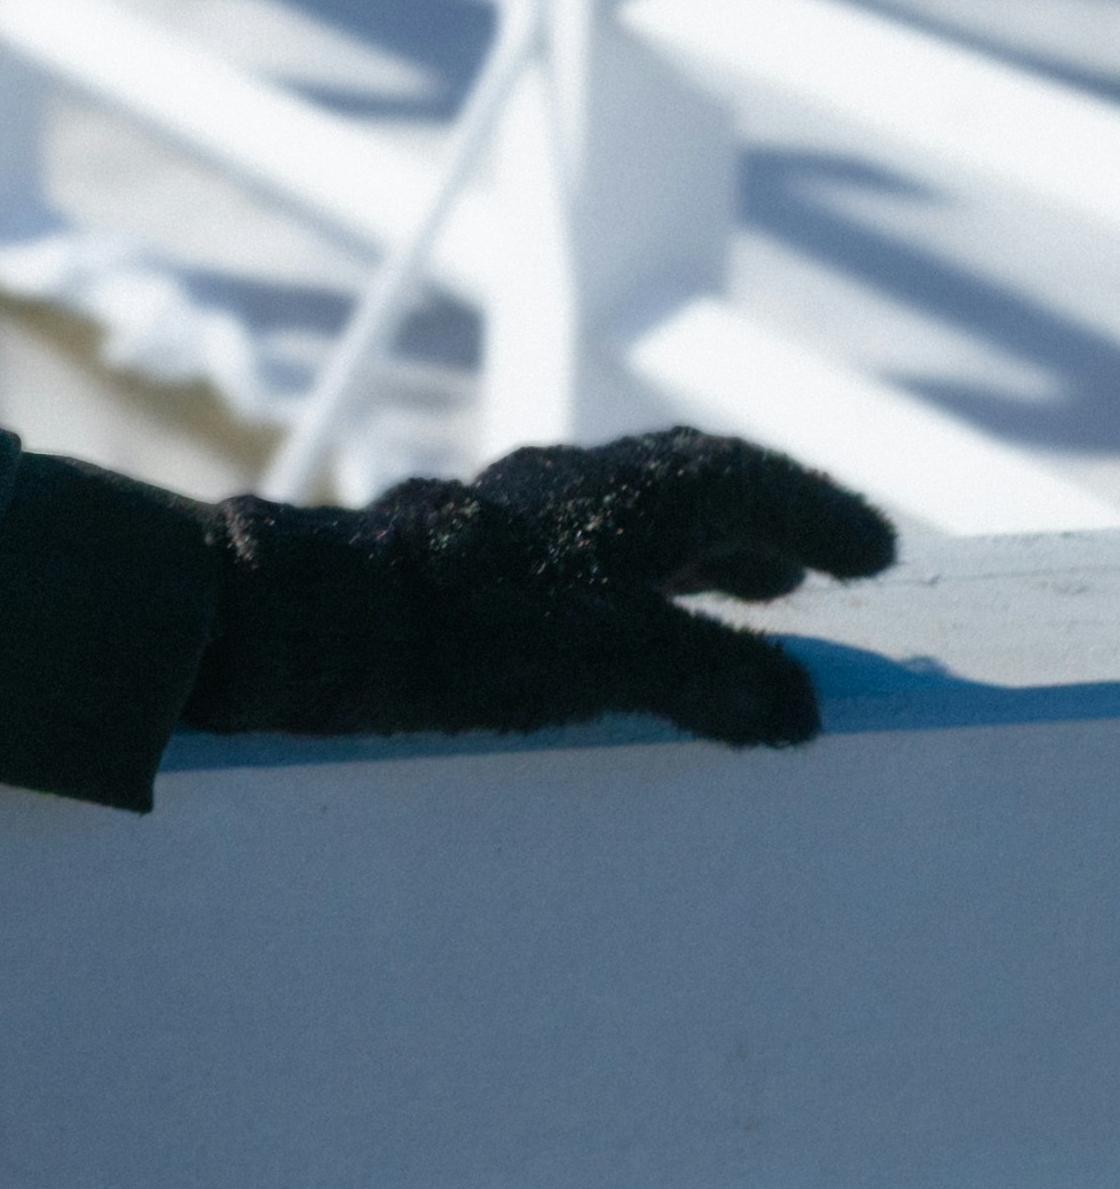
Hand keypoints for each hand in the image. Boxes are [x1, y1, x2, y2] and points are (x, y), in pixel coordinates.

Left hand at [180, 430, 896, 749]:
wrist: (311, 620)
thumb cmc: (465, 635)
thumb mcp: (610, 663)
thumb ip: (710, 678)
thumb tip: (801, 706)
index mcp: (618, 496)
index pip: (740, 482)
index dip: (813, 513)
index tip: (876, 553)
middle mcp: (567, 488)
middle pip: (684, 490)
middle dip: (758, 527)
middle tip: (815, 571)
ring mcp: (510, 519)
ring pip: (626, 521)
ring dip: (693, 552)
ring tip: (745, 596)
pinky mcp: (460, 558)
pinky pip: (577, 555)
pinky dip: (631, 581)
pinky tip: (621, 625)